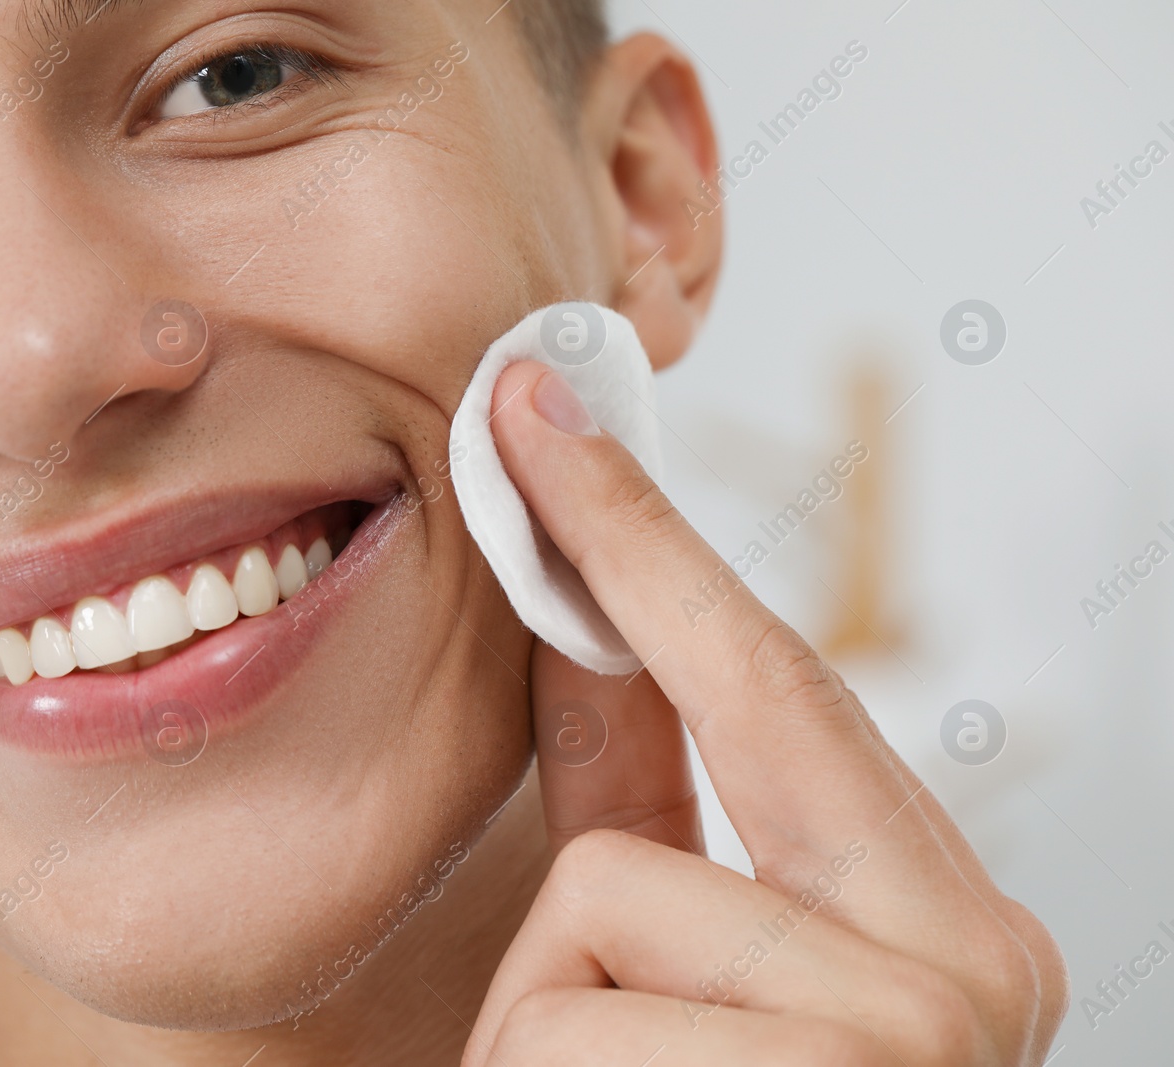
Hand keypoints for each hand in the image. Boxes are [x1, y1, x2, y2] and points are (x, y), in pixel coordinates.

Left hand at [463, 361, 1066, 1065]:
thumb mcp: (666, 971)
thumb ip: (637, 812)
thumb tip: (577, 634)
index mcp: (940, 923)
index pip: (780, 690)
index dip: (651, 547)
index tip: (555, 424)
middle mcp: (971, 959)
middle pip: (752, 692)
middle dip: (622, 540)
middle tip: (518, 398)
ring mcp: (921, 1030)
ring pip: (607, 888)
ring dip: (540, 1012)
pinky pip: (571, 1011)